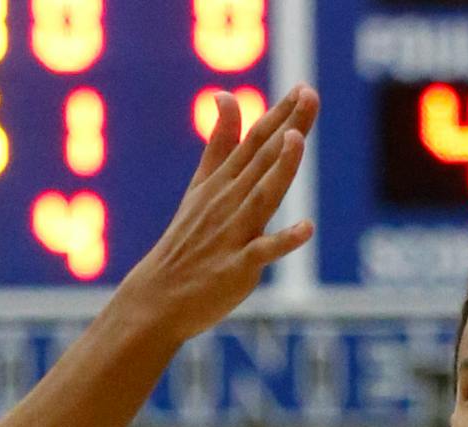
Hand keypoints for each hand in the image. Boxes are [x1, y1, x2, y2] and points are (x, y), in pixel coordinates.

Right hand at [113, 86, 317, 347]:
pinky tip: (307, 229)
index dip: (279, 114)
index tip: (304, 88)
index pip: (255, 141)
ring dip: (279, 169)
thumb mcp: (201, 186)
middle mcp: (228, 202)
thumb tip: (225, 95)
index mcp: (222, 182)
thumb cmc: (186, 242)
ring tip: (295, 139)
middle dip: (287, 126)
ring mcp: (232, 234)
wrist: (158, 297)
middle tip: (309, 94)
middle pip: (262, 159)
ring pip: (261, 196)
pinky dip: (284, 240)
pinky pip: (262, 251)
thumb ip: (219, 143)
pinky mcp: (237, 267)